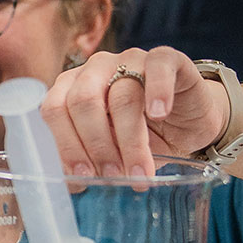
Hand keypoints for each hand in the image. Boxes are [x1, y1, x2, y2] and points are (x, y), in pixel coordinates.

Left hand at [42, 47, 228, 176]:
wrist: (189, 122)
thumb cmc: (142, 137)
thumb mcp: (112, 151)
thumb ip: (90, 160)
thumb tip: (74, 184)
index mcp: (70, 89)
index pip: (53, 110)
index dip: (66, 145)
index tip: (82, 177)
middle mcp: (94, 69)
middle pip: (82, 101)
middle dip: (96, 145)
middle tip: (111, 176)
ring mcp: (129, 59)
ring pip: (122, 95)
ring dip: (130, 140)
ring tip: (139, 172)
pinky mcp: (167, 58)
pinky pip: (159, 66)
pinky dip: (158, 91)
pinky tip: (159, 115)